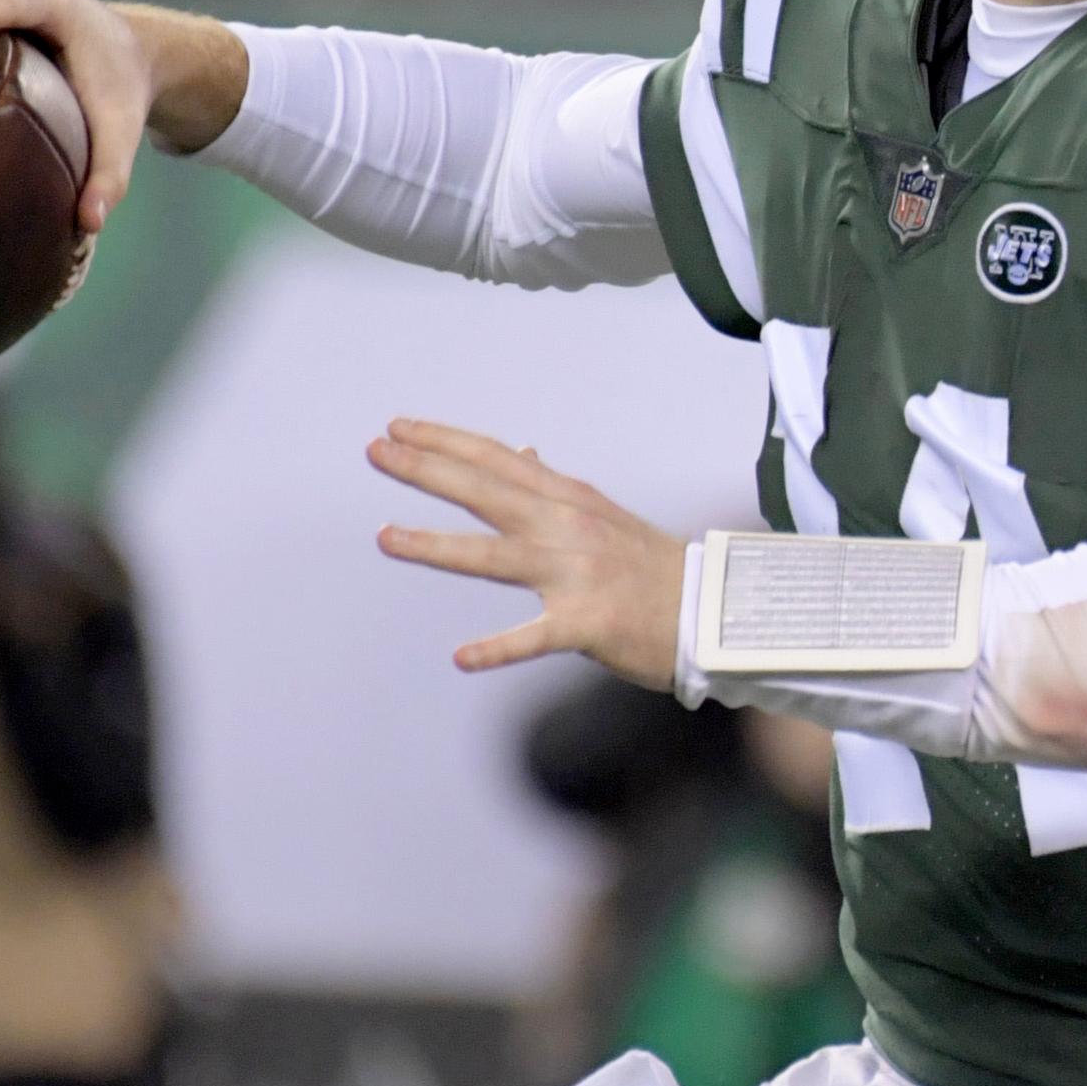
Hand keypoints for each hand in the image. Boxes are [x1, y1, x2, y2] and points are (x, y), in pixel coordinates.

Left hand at [369, 419, 685, 690]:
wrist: (709, 612)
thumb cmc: (651, 567)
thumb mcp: (604, 513)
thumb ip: (556, 486)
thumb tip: (523, 451)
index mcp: (570, 500)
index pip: (498, 460)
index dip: (447, 441)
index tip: (400, 427)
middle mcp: (568, 528)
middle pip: (487, 493)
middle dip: (428, 470)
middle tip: (377, 450)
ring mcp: (576, 575)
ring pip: (495, 557)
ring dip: (436, 546)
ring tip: (383, 537)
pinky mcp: (587, 624)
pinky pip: (536, 637)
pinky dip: (499, 649)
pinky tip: (462, 657)